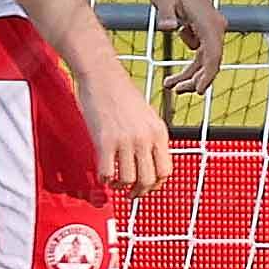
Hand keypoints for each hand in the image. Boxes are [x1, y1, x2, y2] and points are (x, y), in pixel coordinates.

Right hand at [81, 62, 172, 195]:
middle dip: (140, 191)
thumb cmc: (121, 93)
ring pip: (129, 180)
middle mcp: (146, 138)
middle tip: (131, 193)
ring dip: (121, 186)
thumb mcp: (147, 116)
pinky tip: (103, 174)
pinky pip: (107, 172)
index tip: (147, 187)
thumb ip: (151, 138)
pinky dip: (105, 179)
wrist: (103, 75)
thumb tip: (150, 161)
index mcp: (159, 132)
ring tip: (115, 182)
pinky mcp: (105, 140)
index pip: (166, 170)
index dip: (157, 184)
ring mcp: (126, 140)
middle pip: (149, 180)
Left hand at [142, 0, 226, 99]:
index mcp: (209, 22)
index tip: (199, 91)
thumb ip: (167, 14)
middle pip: (211, 61)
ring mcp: (211, 28)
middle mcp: (216, 26)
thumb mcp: (163, 0)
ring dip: (191, 76)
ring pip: (206, 60)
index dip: (207, 75)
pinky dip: (190, 67)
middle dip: (196, 79)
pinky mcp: (203, 29)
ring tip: (170, 86)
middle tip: (176, 91)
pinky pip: (200, 54)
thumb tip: (169, 27)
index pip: (213, 55)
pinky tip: (172, 75)